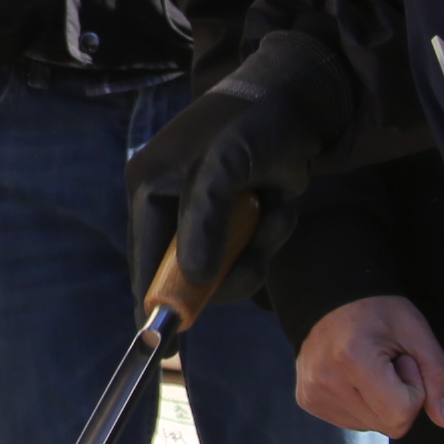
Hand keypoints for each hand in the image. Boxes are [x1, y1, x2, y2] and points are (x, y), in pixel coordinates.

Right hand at [124, 31, 351, 308]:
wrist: (300, 101)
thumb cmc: (253, 125)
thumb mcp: (225, 166)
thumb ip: (205, 221)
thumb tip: (195, 278)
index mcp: (149, 188)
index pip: (144, 261)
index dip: (159, 301)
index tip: (174, 342)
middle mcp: (169, 204)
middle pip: (184, 274)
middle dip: (225, 272)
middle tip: (255, 260)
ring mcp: (203, 214)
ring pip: (220, 268)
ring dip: (253, 254)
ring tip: (272, 216)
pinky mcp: (233, 217)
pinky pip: (244, 253)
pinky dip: (266, 239)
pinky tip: (278, 207)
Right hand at [297, 295, 443, 436]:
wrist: (329, 297)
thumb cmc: (375, 309)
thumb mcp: (416, 330)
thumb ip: (438, 374)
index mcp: (353, 359)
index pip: (402, 414)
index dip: (414, 389)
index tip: (402, 360)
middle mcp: (326, 381)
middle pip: (389, 426)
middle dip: (399, 398)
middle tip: (387, 363)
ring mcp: (313, 394)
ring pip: (372, 427)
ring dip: (380, 402)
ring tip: (369, 367)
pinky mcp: (308, 400)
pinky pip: (353, 422)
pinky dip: (362, 404)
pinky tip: (354, 376)